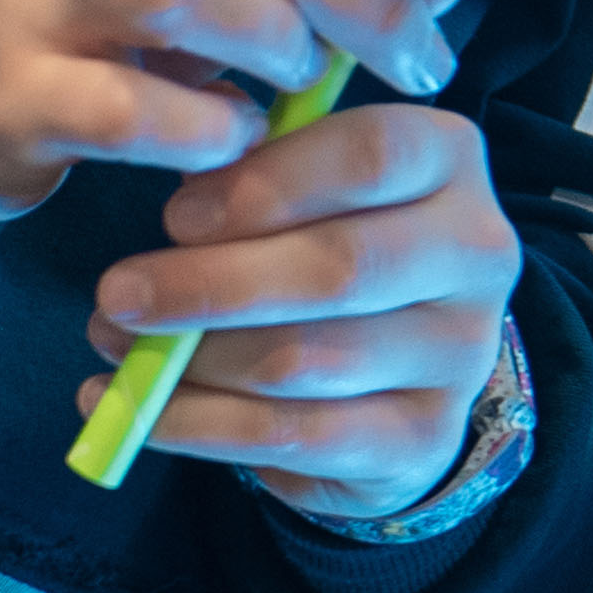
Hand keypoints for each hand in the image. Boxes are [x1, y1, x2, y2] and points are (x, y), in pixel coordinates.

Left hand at [72, 102, 520, 519]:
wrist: (396, 366)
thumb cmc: (324, 241)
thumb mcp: (302, 184)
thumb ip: (253, 173)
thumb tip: (175, 204)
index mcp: (449, 159)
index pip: (371, 154)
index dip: (265, 184)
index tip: (175, 214)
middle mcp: (476, 252)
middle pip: (340, 265)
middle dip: (211, 284)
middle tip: (117, 293)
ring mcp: (461, 353)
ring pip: (306, 359)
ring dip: (191, 360)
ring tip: (115, 347)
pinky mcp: (425, 438)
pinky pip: (297, 435)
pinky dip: (202, 425)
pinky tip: (142, 413)